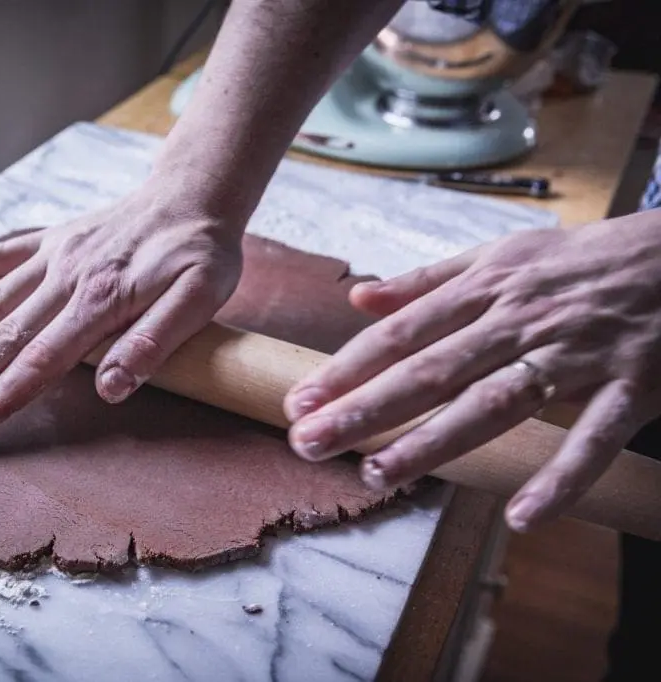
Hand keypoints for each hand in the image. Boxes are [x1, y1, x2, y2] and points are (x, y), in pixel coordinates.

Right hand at [0, 183, 243, 433]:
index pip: (41, 359)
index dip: (4, 394)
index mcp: (100, 301)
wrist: (195, 194)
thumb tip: (110, 388)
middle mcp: (67, 278)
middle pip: (5, 335)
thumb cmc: (201, 253)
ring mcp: (54, 256)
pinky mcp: (52, 239)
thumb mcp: (199, 299)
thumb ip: (153, 342)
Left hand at [282, 209, 660, 532]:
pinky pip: (595, 439)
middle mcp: (519, 319)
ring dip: (435, 442)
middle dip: (365, 408)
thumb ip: (428, 280)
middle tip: (309, 441)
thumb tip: (359, 295)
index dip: (347, 368)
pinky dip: (562, 479)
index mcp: (485, 288)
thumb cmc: (581, 259)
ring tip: (379, 473)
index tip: (300, 400)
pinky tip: (522, 518)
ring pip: (494, 402)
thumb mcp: (500, 254)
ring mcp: (575, 353)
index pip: (401, 334)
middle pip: (431, 370)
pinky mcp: (632, 385)